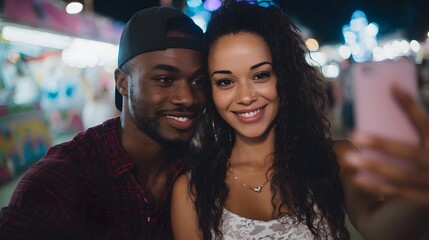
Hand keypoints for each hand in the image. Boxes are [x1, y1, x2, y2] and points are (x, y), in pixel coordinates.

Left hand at [345, 85, 428, 208]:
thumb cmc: (428, 158)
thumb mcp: (426, 139)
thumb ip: (413, 124)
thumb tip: (391, 90)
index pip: (424, 122)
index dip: (410, 104)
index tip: (391, 86)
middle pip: (408, 152)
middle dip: (382, 143)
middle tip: (354, 134)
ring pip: (400, 175)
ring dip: (373, 166)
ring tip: (348, 159)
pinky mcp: (425, 200)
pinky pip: (398, 192)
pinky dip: (377, 186)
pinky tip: (356, 179)